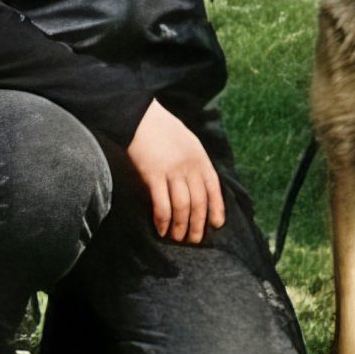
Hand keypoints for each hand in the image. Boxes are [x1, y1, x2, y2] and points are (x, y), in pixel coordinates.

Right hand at [127, 99, 224, 244]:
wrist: (138, 114)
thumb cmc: (160, 127)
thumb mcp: (187, 141)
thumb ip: (193, 162)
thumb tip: (195, 185)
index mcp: (201, 159)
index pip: (214, 190)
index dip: (216, 210)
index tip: (215, 225)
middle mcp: (190, 167)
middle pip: (199, 203)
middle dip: (198, 225)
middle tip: (194, 240)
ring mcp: (172, 171)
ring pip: (183, 207)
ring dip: (181, 226)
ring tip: (177, 238)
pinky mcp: (153, 174)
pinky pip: (162, 203)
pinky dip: (163, 220)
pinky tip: (161, 229)